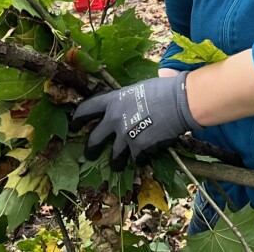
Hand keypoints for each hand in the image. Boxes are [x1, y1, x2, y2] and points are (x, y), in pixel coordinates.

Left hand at [71, 72, 200, 169]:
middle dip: (90, 149)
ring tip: (117, 166)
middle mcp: (114, 119)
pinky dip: (140, 158)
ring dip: (116, 162)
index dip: (78, 117)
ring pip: (114, 156)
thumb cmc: (163, 89)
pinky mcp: (139, 148)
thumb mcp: (139, 89)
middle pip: (94, 139)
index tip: (75, 124)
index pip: (87, 108)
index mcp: (113, 100)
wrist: (179, 102)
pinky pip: (136, 158)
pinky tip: (146, 156)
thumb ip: (129, 98)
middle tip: (89, 154)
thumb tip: (131, 100)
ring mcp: (125, 135)